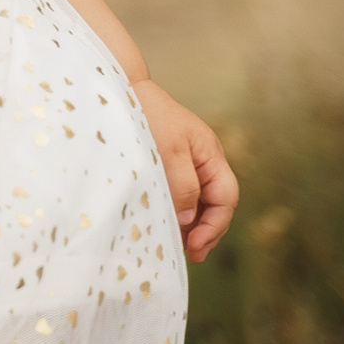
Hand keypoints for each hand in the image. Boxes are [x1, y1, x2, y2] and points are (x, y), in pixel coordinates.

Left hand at [136, 79, 238, 261]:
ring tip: (175, 246)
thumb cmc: (146, 115)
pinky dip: (174, 210)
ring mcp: (184, 161)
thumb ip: (182, 185)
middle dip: (204, 230)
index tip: (195, 246)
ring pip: (195, 200)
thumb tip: (187, 219)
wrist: (118, 88)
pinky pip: (177, 192)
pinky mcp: (164, 162)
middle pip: (214, 203)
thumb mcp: (168, 152)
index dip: (214, 226)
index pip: (225, 198)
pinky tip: (161, 223)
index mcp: (210, 154)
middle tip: (189, 255)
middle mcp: (201, 160)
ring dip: (188, 224)